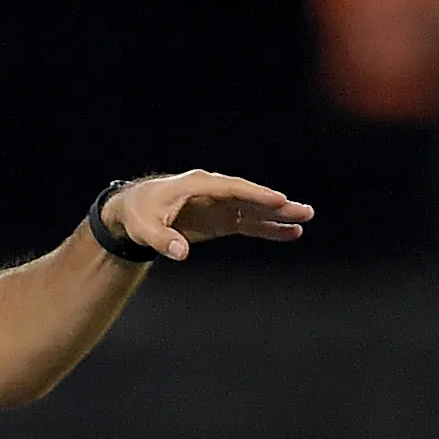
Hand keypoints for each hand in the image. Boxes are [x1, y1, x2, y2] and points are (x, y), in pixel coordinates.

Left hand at [101, 170, 313, 262]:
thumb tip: (181, 253)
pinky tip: (288, 233)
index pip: (232, 189)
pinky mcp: (221, 219)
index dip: (255, 195)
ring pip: (254, 209)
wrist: (134, 212)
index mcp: (197, 185)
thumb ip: (163, 240)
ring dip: (278, 215)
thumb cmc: (139, 214)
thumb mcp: (145, 228)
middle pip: (250, 197)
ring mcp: (219, 205)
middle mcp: (213, 192)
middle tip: (304, 210)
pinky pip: (248, 223)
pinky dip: (267, 228)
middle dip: (276, 204)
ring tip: (304, 219)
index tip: (278, 200)